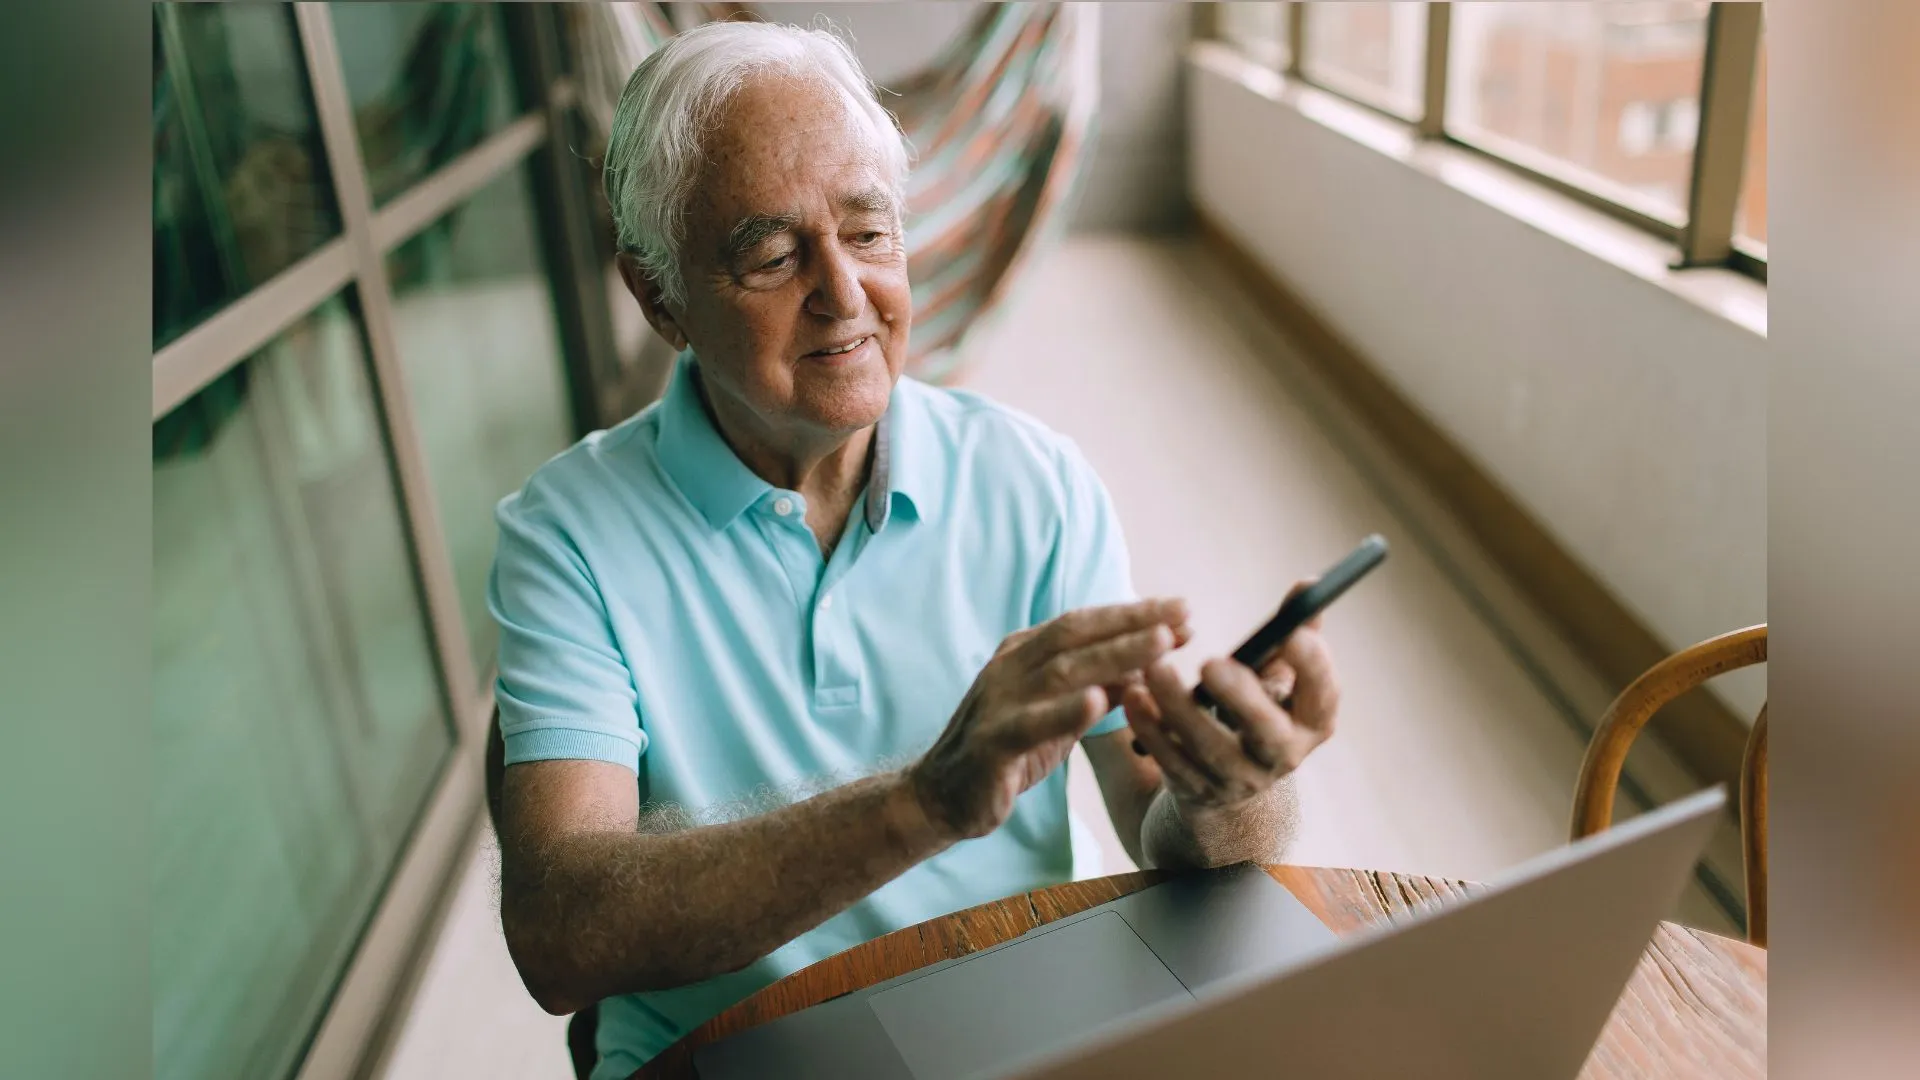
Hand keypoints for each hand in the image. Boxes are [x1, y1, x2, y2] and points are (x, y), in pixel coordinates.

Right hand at [909, 599, 1191, 840]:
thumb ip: (1101, 687)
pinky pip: (1030, 723)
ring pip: (1062, 670)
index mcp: (1025, 652)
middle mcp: (1011, 667)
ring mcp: (998, 702)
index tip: (1182, 609)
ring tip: (1161, 645)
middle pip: (1077, 634)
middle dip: (1134, 623)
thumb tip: (1154, 665)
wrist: (942, 795)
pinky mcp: (991, 743)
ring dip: (1114, 655)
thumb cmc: (1009, 749)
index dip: (1134, 614)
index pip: (1085, 623)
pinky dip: (1065, 711)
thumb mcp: (1061, 713)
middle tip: (1184, 615)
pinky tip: (1099, 702)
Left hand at [1123, 583, 1338, 811]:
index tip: (1295, 634)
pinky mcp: (1196, 789)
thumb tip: (1309, 584)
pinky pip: (1171, 762)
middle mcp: (1281, 755)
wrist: (1227, 780)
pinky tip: (1133, 696)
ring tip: (1154, 668)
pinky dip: (1151, 730)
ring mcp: (1239, 778)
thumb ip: (1292, 630)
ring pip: (1210, 748)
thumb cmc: (1255, 707)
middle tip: (1210, 662)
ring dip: (1180, 708)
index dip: (1315, 668)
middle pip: (1268, 732)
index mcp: (1311, 722)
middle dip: (1241, 697)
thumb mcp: (1277, 673)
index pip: (1324, 697)